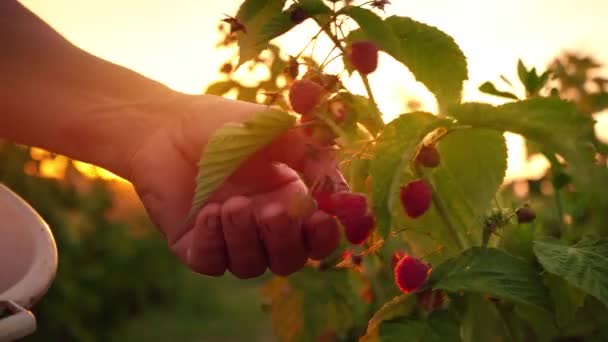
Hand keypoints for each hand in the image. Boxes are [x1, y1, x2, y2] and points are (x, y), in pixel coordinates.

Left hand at [127, 94, 344, 277]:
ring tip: (232, 203)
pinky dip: (215, 241)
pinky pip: (212, 262)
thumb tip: (345, 192)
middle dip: (284, 239)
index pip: (316, 239)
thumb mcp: (277, 132)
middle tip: (272, 211)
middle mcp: (261, 228)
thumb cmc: (225, 124)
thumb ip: (313, 157)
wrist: (167, 124)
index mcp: (288, 203)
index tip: (321, 218)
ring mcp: (228, 240)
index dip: (323, 236)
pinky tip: (209, 212)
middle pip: (287, 261)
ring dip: (246, 238)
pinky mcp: (195, 246)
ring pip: (251, 265)